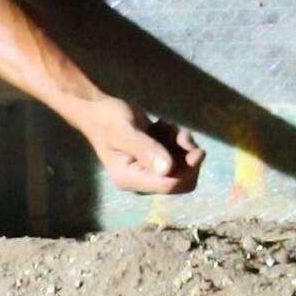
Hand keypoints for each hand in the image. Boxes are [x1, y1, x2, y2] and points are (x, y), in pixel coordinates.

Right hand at [75, 95, 205, 194]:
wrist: (98, 109)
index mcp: (131, 179)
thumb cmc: (107, 119)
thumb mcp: (124, 131)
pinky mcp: (154, 158)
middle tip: (182, 134)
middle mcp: (142, 179)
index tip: (197, 151)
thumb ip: (145, 149)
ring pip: (182, 164)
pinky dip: (175, 138)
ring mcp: (148, 169)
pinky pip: (176, 153)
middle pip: (181, 180)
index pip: (170, 186)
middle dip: (187, 157)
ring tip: (165, 125)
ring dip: (180, 143)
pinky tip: (160, 125)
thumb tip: (168, 169)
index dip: (188, 171)